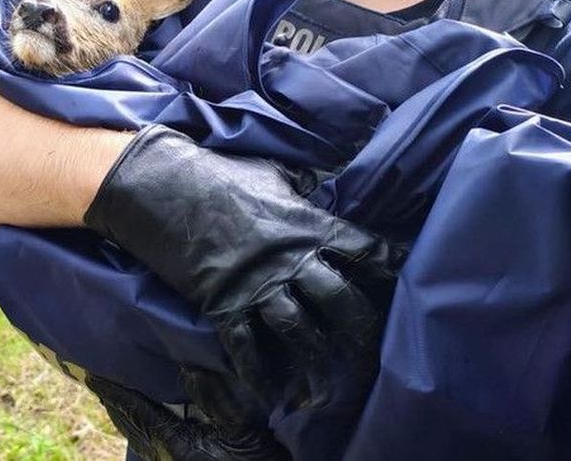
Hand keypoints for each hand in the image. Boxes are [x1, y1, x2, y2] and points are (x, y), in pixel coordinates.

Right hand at [84, 125, 403, 410]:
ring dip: (315, 363)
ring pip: (300, 330)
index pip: (364, 250)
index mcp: (308, 223)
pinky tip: (269, 395)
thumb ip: (300, 193)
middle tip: (371, 354)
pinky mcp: (224, 302)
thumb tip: (316, 193)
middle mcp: (291, 258)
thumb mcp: (271, 174)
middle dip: (360, 329)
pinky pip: (248, 347)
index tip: (406, 282)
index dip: (389, 268)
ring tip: (326, 393)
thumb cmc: (220, 174)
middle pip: (341, 300)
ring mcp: (258, 283)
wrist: (164, 185)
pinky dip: (258, 375)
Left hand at [85, 370, 288, 459]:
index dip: (114, 391)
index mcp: (176, 444)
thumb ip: (218, 399)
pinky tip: (148, 417)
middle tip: (98, 378)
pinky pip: (153, 442)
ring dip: (127, 414)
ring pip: (141, 436)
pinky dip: (142, 424)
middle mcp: (168, 455)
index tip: (92, 373)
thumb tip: (190, 365)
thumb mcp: (245, 433)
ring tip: (117, 393)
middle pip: (132, 425)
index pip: (137, 411)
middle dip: (115, 402)